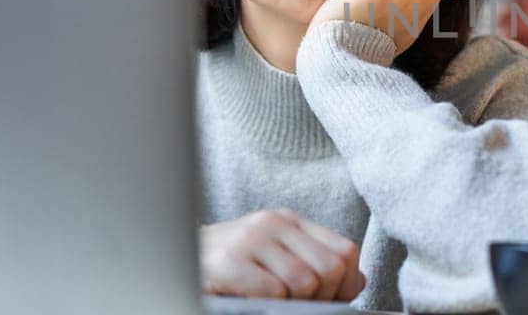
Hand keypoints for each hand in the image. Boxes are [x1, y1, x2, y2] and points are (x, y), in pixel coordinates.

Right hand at [199, 209, 365, 301]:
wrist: (171, 258)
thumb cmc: (228, 268)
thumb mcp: (275, 259)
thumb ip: (314, 263)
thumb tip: (356, 281)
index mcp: (289, 221)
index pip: (345, 251)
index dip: (346, 285)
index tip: (330, 302)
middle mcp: (273, 223)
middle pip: (330, 268)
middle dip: (322, 298)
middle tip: (300, 307)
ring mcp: (250, 239)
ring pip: (305, 282)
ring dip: (293, 304)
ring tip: (272, 302)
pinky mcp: (229, 261)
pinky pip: (273, 292)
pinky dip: (269, 304)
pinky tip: (251, 300)